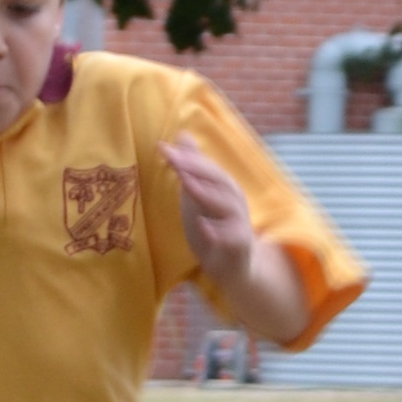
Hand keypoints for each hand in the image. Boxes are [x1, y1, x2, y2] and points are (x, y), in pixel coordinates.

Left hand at [165, 137, 255, 288]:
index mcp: (225, 187)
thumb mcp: (199, 195)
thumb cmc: (215, 226)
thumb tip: (182, 135)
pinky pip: (230, 237)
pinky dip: (217, 231)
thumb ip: (192, 168)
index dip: (186, 156)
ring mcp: (239, 223)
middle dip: (196, 167)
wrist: (235, 266)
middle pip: (219, 180)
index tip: (162, 147)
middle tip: (174, 159)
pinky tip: (203, 226)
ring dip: (206, 192)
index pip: (205, 167)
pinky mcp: (239, 245)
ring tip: (186, 182)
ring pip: (226, 204)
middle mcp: (234, 201)